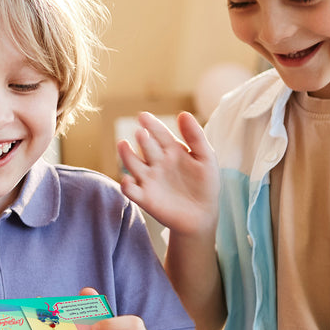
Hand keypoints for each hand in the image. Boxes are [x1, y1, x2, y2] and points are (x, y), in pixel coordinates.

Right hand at [117, 111, 218, 235]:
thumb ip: (195, 136)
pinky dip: (127, 185)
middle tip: (142, 133)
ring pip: (133, 164)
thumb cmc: (205, 185)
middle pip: (146, 147)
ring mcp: (149, 179)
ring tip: (123, 145)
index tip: (143, 116)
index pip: (159, 134)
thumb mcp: (206, 158)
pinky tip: (128, 180)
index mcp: (171, 151)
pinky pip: (131, 190)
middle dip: (143, 139)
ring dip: (127, 155)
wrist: (203, 216)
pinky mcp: (144, 197)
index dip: (152, 124)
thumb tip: (183, 113)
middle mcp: (156, 162)